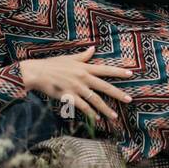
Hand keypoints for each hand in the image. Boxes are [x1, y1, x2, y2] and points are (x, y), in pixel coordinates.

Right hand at [19, 47, 133, 122]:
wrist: (37, 73)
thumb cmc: (52, 64)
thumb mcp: (69, 58)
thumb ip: (83, 56)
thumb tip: (93, 48)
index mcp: (84, 67)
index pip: (105, 69)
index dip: (119, 72)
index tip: (131, 74)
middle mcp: (83, 77)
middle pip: (105, 87)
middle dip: (118, 94)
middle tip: (129, 99)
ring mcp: (77, 88)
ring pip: (95, 100)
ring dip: (106, 109)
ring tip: (114, 116)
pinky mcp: (69, 97)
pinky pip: (82, 107)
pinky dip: (90, 113)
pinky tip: (96, 118)